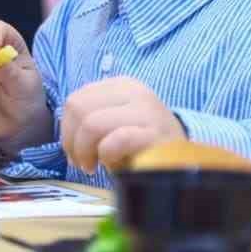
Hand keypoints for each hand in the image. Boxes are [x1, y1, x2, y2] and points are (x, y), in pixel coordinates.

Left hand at [60, 76, 184, 172]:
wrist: (183, 160)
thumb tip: (66, 136)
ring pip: (92, 123)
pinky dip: (106, 156)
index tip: (75, 152)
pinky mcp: (155, 134)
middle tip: (82, 162)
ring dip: (85, 151)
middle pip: (78, 108)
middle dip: (71, 141)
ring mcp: (146, 111)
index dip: (67, 130)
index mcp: (121, 85)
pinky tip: (112, 165)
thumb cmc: (143, 146)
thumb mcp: (115, 123)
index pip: (76, 99)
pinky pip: (116, 140)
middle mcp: (134, 91)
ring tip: (93, 166)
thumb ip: (91, 118)